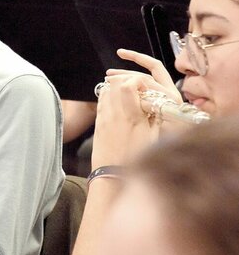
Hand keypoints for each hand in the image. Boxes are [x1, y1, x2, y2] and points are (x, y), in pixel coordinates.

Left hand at [92, 49, 179, 169]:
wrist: (112, 174)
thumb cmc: (136, 159)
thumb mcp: (154, 138)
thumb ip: (156, 117)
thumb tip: (158, 103)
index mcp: (132, 117)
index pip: (129, 84)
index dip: (137, 80)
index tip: (145, 87)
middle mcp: (115, 113)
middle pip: (115, 83)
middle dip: (127, 79)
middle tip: (137, 87)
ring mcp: (104, 117)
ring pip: (106, 89)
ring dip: (117, 87)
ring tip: (128, 94)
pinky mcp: (98, 122)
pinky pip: (101, 100)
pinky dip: (109, 96)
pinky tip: (118, 103)